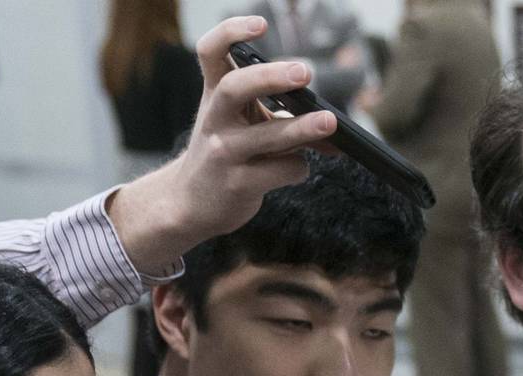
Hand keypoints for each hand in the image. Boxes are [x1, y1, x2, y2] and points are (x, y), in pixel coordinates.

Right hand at [105, 18, 335, 275]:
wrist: (190, 203)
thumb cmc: (227, 154)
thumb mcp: (246, 128)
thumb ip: (285, 121)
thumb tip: (332, 127)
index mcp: (215, 96)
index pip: (211, 53)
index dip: (231, 33)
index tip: (260, 25)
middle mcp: (215, 120)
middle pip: (235, 88)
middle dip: (271, 78)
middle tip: (304, 72)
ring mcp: (225, 153)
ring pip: (265, 135)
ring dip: (302, 128)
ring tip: (329, 122)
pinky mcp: (238, 184)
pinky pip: (279, 171)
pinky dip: (298, 168)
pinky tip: (298, 168)